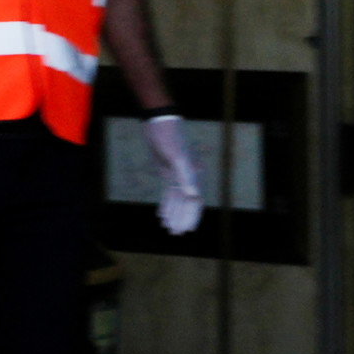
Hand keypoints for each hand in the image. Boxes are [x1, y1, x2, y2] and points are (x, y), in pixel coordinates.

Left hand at [145, 113, 201, 234]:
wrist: (158, 120)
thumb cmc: (169, 135)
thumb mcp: (176, 156)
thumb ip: (185, 176)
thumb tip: (194, 196)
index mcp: (193, 173)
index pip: (195, 200)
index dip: (192, 216)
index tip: (188, 230)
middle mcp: (188, 175)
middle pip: (186, 202)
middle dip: (181, 218)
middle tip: (176, 233)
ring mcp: (177, 173)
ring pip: (176, 199)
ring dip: (173, 214)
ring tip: (168, 228)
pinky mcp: (167, 170)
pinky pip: (168, 191)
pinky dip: (166, 203)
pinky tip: (162, 215)